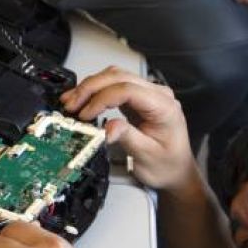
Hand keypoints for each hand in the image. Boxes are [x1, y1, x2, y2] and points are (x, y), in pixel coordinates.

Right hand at [60, 67, 197, 191]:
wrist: (176, 170)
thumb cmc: (167, 164)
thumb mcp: (147, 155)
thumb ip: (127, 137)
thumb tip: (107, 128)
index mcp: (164, 106)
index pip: (128, 90)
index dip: (102, 99)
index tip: (85, 114)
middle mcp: (157, 94)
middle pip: (119, 77)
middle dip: (91, 88)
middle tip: (71, 104)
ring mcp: (147, 94)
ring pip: (114, 77)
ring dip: (90, 87)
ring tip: (71, 101)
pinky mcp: (137, 98)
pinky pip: (114, 85)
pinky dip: (95, 91)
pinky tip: (82, 99)